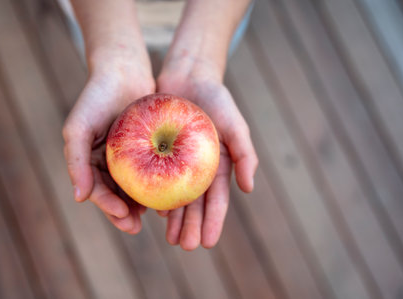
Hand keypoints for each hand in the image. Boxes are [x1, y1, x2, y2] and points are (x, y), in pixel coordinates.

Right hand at [62, 59, 154, 233]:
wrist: (123, 70)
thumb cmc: (96, 97)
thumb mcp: (78, 127)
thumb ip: (75, 161)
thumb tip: (79, 198)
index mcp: (91, 162)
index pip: (98, 191)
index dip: (108, 207)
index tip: (123, 217)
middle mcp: (110, 163)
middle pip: (117, 195)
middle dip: (125, 214)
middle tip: (136, 227)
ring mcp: (131, 156)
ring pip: (137, 186)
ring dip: (143, 203)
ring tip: (156, 215)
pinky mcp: (150, 147)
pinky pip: (155, 169)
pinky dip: (160, 182)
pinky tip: (170, 192)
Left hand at [156, 57, 258, 249]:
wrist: (188, 77)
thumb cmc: (216, 99)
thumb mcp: (235, 125)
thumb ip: (245, 154)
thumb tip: (249, 189)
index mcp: (218, 167)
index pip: (217, 201)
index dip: (214, 222)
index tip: (207, 243)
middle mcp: (198, 169)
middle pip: (196, 205)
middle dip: (192, 227)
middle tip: (185, 246)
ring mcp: (179, 163)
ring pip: (176, 197)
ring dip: (174, 220)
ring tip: (170, 239)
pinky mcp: (159, 153)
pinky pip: (158, 179)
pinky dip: (157, 196)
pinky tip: (153, 212)